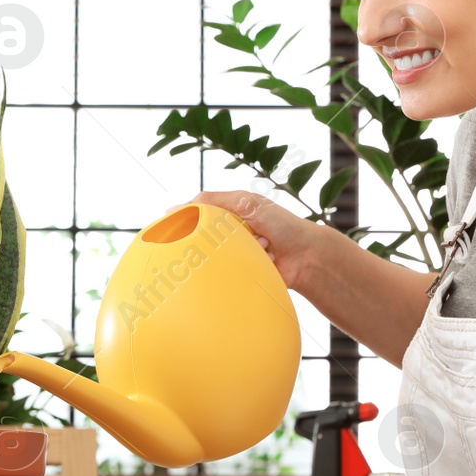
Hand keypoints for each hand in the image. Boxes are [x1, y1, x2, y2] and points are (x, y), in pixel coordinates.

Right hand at [189, 190, 327, 289]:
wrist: (308, 256)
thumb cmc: (282, 224)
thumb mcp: (246, 203)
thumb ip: (214, 201)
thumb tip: (176, 208)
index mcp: (229, 213)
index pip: (195, 215)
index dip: (181, 222)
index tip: (167, 229)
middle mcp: (230, 233)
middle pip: (202, 239)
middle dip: (213, 240)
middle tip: (224, 239)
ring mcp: (236, 253)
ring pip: (217, 257)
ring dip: (240, 251)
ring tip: (264, 244)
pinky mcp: (243, 272)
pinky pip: (230, 274)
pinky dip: (246, 267)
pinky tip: (267, 257)